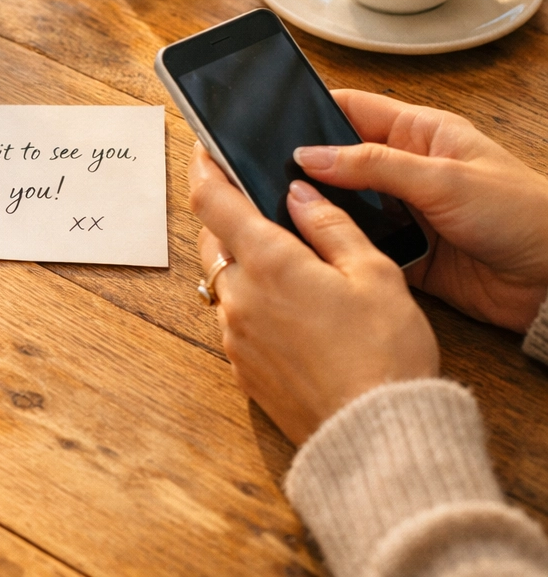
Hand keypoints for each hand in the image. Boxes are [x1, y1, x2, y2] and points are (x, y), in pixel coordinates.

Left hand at [189, 143, 438, 445]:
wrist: (377, 438)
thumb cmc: (384, 353)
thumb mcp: (373, 273)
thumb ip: (329, 224)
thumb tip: (298, 193)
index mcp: (268, 261)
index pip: (212, 200)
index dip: (204, 169)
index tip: (204, 150)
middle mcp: (239, 296)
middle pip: (213, 239)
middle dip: (228, 217)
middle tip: (261, 209)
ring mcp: (235, 335)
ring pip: (223, 281)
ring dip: (242, 264)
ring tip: (289, 266)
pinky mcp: (241, 368)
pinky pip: (234, 319)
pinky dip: (251, 303)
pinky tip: (291, 312)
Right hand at [294, 90, 547, 331]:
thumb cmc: (524, 214)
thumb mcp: (443, 179)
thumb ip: (373, 165)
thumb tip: (311, 155)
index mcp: (420, 133)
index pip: (353, 109)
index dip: (313, 110)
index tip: (272, 119)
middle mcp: (407, 169)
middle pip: (341, 160)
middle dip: (308, 167)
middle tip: (267, 173)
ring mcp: (405, 211)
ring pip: (346, 205)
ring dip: (323, 210)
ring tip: (285, 211)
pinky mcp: (406, 252)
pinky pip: (360, 245)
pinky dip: (340, 247)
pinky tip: (317, 248)